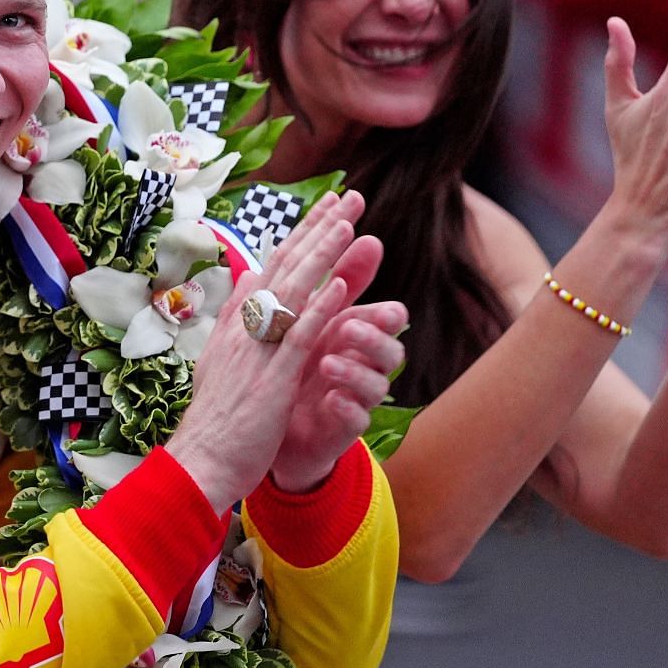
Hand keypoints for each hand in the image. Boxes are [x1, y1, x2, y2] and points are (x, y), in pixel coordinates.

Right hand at [166, 191, 372, 509]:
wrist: (200, 463)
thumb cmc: (216, 419)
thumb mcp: (220, 360)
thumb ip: (235, 319)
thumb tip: (247, 280)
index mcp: (237, 323)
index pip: (273, 266)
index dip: (302, 235)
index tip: (327, 207)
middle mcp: (245, 328)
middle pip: (286, 267)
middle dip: (319, 229)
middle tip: (348, 196)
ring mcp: (257, 351)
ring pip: (293, 292)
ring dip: (322, 256)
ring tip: (347, 223)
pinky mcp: (272, 380)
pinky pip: (298, 338)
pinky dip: (319, 310)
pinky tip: (339, 287)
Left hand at [266, 278, 407, 492]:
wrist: (277, 426)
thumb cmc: (300, 364)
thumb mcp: (310, 320)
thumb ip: (334, 282)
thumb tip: (364, 238)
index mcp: (354, 334)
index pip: (385, 315)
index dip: (388, 304)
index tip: (371, 262)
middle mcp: (362, 363)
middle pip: (390, 348)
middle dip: (374, 335)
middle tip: (348, 326)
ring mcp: (355, 397)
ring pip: (376, 384)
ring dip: (354, 372)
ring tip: (328, 363)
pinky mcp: (343, 428)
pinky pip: (355, 420)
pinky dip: (346, 408)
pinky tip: (331, 398)